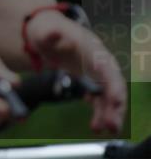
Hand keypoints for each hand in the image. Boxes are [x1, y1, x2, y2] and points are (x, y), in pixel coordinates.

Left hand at [25, 10, 126, 132]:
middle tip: (111, 127)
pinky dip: (98, 111)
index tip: (115, 102)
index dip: (114, 86)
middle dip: (115, 107)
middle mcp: (99, 62)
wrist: (44, 31)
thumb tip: (53, 34)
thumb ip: (49, 34)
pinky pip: (98, 99)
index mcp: (92, 49)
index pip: (109, 69)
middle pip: (113, 86)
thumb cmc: (46, 29)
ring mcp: (95, 73)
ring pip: (107, 96)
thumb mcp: (44, 30)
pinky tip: (94, 123)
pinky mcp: (89, 80)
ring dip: (106, 114)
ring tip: (97, 129)